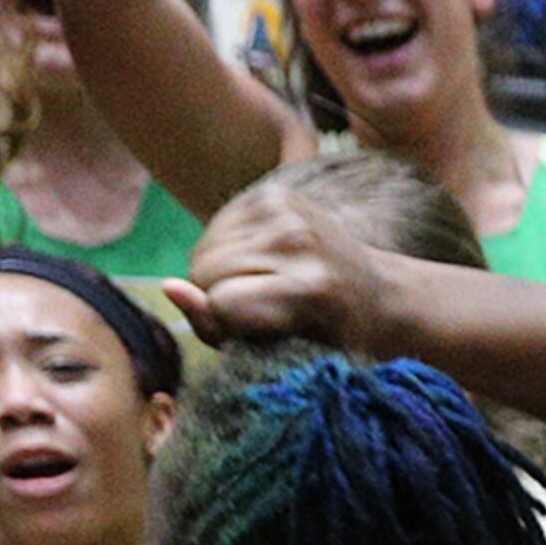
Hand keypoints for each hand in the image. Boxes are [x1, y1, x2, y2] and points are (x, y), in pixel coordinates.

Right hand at [172, 187, 396, 354]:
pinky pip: (214, 228)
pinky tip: (262, 261)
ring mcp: (285, 207)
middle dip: (218, 297)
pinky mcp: (273, 190)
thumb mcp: (279, 354)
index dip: (228, 326)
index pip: (223, 303)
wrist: (377, 293)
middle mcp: (296, 238)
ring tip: (266, 285)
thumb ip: (216, 326)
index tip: (258, 332)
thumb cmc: (328, 338)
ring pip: (203, 250)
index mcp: (309, 287)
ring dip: (219, 275)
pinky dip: (227, 251)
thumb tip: (168, 287)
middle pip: (205, 271)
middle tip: (263, 309)